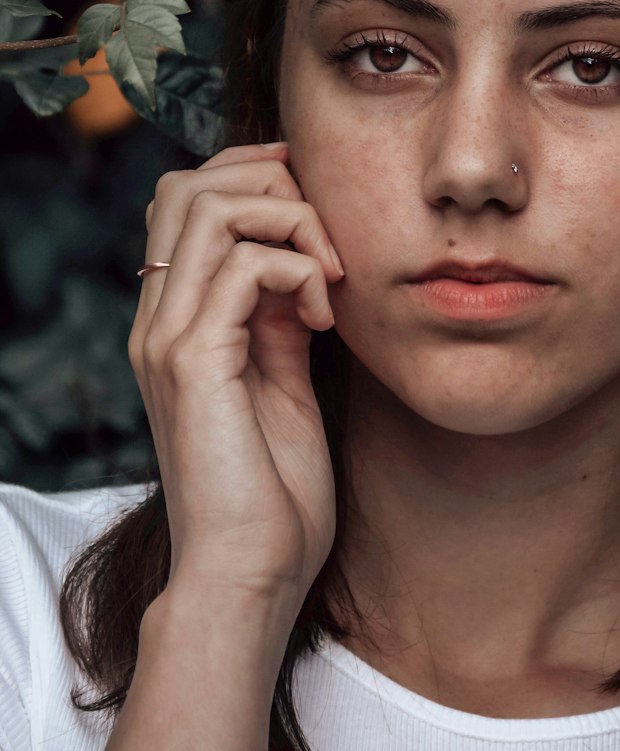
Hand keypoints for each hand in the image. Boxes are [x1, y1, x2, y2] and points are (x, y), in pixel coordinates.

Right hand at [129, 142, 343, 619]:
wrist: (250, 574)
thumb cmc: (273, 492)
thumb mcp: (283, 378)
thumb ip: (277, 316)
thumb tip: (301, 261)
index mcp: (173, 319)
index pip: (185, 196)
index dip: (254, 176)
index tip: (319, 208)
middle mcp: (157, 319)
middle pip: (189, 184)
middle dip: (272, 182)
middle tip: (328, 239)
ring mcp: (168, 337)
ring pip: (211, 208)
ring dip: (291, 221)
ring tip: (330, 277)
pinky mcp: (194, 363)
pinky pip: (244, 267)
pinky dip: (298, 272)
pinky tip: (325, 319)